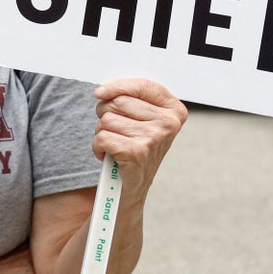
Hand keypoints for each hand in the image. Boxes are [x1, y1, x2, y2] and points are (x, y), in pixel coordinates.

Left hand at [92, 78, 187, 203]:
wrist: (133, 188)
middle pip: (119, 101)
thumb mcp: (144, 119)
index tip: (100, 92)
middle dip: (107, 113)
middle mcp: (168, 123)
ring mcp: (154, 138)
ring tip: (115, 144)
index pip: (143, 85)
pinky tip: (108, 155)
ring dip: (102, 132)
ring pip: (107, 119)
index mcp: (174, 110)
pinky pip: (102, 137)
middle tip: (114, 130)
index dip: (117, 86)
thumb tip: (102, 91)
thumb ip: (132, 98)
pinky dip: (98, 146)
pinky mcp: (136, 152)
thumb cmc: (136, 148)